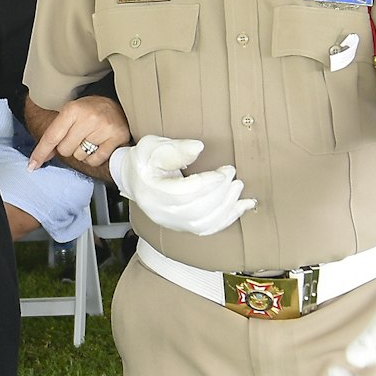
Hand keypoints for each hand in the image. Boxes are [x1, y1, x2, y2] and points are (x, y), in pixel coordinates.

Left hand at [27, 94, 129, 172]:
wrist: (117, 104)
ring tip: (91, 138)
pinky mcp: (117, 138)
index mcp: (72, 110)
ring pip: (80, 157)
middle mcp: (88, 118)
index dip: (40, 153)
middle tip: (79, 136)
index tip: (32, 166)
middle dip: (69, 147)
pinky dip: (94, 158)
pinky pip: (95, 161)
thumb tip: (40, 159)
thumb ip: (55, 134)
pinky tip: (100, 145)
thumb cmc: (90, 111)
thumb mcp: (70, 114)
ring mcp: (103, 128)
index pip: (51, 137)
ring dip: (82, 153)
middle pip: (65, 150)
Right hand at [109, 134, 254, 236]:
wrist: (135, 178)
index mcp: (151, 192)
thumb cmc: (145, 160)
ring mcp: (171, 223)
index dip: (208, 184)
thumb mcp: (152, 146)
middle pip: (196, 211)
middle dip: (220, 194)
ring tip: (238, 188)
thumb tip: (199, 147)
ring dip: (226, 207)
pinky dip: (227, 218)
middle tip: (234, 176)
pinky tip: (241, 206)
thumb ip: (175, 148)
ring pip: (203, 223)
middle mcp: (160, 212)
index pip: (183, 194)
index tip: (225, 171)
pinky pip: (207, 229)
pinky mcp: (182, 226)